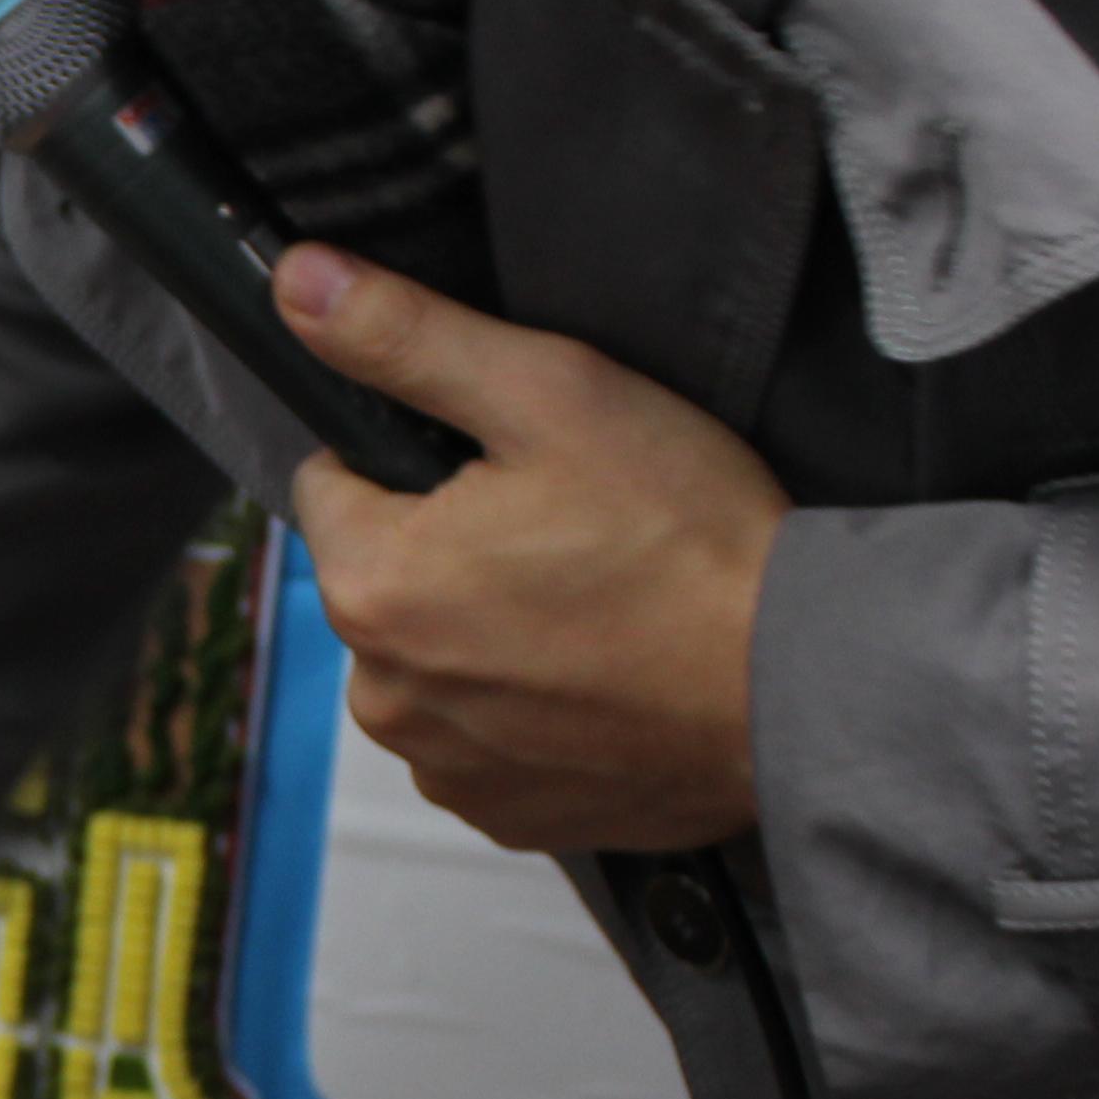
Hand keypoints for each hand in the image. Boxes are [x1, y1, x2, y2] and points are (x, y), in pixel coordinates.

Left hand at [276, 243, 787, 853]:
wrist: (798, 688)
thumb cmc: (689, 543)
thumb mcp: (549, 393)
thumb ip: (407, 337)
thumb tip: (300, 285)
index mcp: (371, 585)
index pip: (332, 484)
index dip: (416, 458)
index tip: (508, 467)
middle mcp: (383, 694)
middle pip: (384, 576)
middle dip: (453, 546)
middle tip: (570, 533)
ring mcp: (441, 764)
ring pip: (434, 658)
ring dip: (488, 630)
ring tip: (595, 605)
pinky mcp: (501, 812)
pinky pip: (484, 735)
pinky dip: (529, 704)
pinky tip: (602, 674)